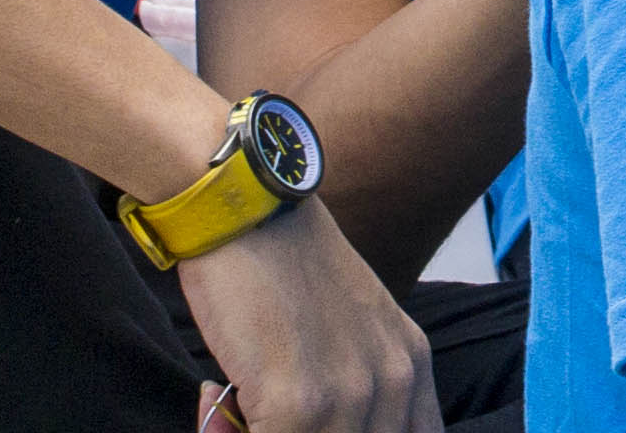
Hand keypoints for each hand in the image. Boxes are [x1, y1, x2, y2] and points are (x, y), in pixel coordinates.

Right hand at [176, 198, 440, 432]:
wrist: (248, 213)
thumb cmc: (285, 271)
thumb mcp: (352, 328)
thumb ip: (359, 386)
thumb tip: (330, 430)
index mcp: (411, 366)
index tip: (311, 425)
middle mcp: (394, 383)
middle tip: (259, 417)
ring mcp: (350, 396)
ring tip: (231, 413)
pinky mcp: (299, 404)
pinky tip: (214, 401)